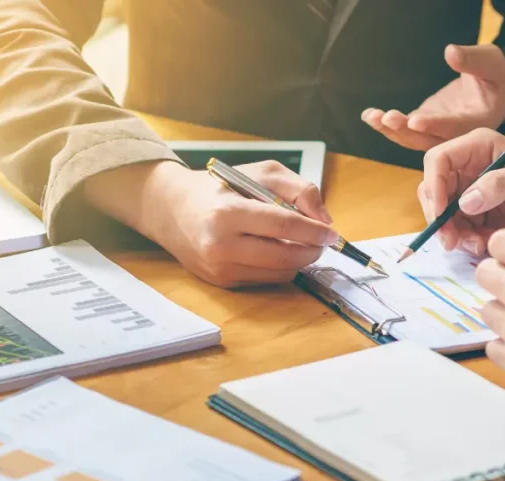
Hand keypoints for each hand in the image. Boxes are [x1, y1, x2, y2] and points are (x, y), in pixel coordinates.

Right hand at [85, 160, 336, 288]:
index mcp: (227, 213)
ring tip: (300, 243)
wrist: (172, 210)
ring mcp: (219, 268)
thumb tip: (324, 220)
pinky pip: (265, 280)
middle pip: (284, 256)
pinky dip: (280, 267)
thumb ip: (298, 189)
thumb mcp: (260, 172)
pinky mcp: (221, 282)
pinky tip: (277, 250)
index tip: (332, 233)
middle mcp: (220, 245)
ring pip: (279, 273)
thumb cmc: (220, 188)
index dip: (314, 231)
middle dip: (312, 250)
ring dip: (298, 260)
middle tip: (322, 241)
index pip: (282, 226)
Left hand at [361, 44, 504, 150]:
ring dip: (390, 130)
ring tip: (372, 116)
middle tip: (387, 117)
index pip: (454, 127)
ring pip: (413, 139)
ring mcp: (438, 133)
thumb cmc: (495, 75)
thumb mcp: (491, 63)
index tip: (414, 120)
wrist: (492, 92)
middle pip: (428, 140)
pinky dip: (387, 125)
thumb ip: (472, 60)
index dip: (435, 125)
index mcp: (477, 123)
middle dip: (405, 130)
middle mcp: (456, 136)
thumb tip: (450, 52)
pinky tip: (369, 115)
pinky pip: (405, 131)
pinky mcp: (426, 127)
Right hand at [419, 128, 504, 255]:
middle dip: (438, 216)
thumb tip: (465, 202)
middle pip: (432, 189)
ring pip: (440, 213)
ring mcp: (468, 192)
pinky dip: (463, 241)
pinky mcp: (473, 215)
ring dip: (451, 233)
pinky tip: (482, 246)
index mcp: (477, 147)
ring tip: (475, 245)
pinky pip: (455, 229)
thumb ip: (498, 184)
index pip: (438, 160)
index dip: (434, 186)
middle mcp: (467, 168)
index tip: (441, 213)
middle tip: (450, 241)